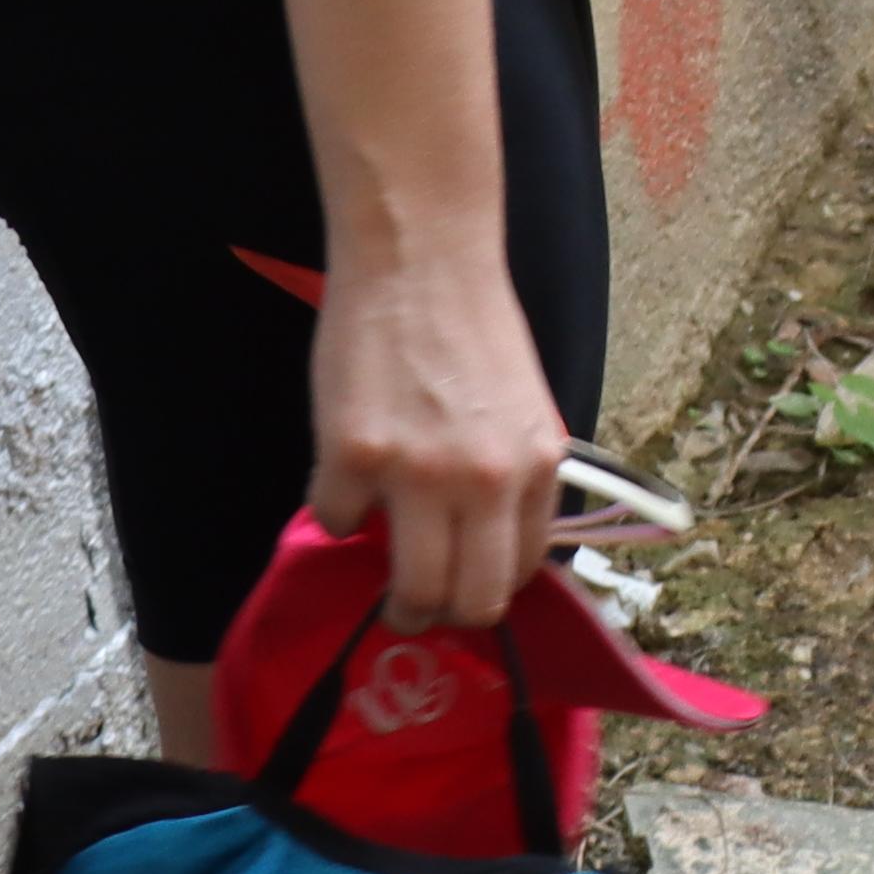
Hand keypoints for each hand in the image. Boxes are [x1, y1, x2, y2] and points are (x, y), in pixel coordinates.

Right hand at [305, 243, 568, 630]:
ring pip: (409, 589)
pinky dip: (337, 510)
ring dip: (392, 595)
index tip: (461, 585)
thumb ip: (511, 479)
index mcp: (537, 466)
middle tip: (413, 607)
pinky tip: (345, 476)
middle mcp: (486, 481)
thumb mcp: (523, 410)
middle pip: (470, 602)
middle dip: (440, 614)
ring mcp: (418, 473)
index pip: (519, 573)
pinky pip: (339, 523)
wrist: (421, 259)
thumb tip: (486, 549)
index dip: (485, 589)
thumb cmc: (473, 326)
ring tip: (376, 571)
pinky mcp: (354, 457)